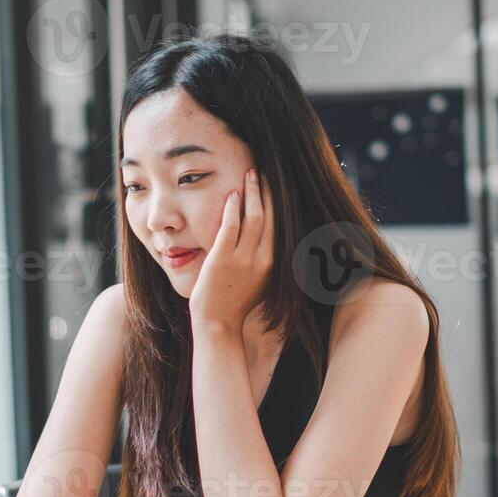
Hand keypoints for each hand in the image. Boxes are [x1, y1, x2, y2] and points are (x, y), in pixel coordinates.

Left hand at [189, 169, 274, 332]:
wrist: (218, 325)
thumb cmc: (234, 304)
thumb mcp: (260, 283)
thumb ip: (265, 262)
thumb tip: (269, 245)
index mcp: (273, 263)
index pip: (279, 225)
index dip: (276, 202)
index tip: (273, 185)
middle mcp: (263, 258)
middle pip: (270, 216)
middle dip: (267, 191)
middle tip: (264, 171)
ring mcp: (243, 258)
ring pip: (254, 217)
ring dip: (252, 192)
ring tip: (250, 174)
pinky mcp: (223, 258)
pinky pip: (231, 227)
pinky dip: (233, 208)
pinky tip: (232, 194)